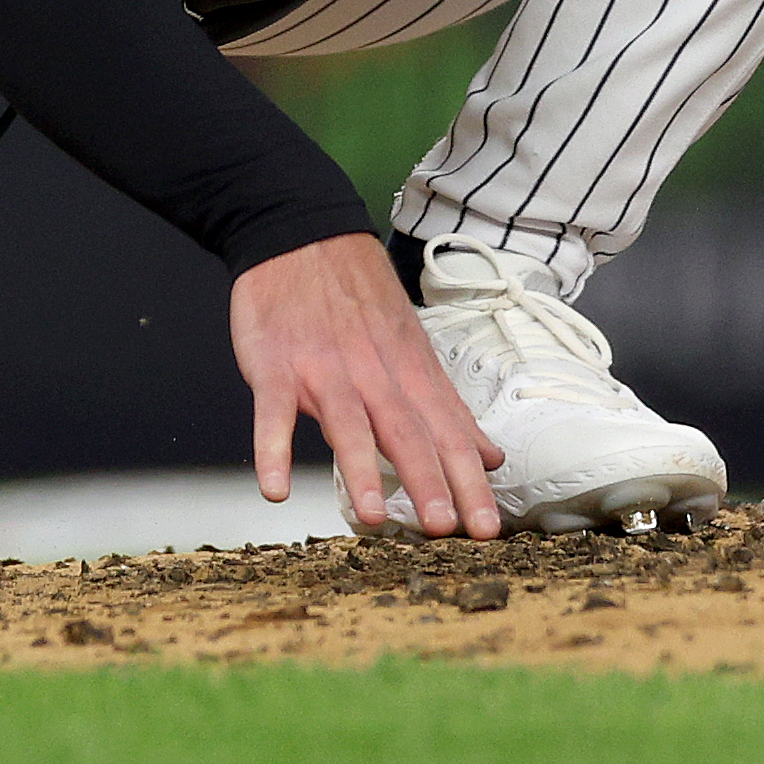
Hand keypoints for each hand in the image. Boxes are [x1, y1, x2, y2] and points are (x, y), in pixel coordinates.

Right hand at [231, 232, 503, 537]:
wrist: (300, 235)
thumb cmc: (357, 298)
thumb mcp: (411, 346)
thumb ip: (446, 406)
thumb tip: (490, 456)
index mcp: (408, 371)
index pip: (446, 432)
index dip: (468, 480)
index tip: (487, 526)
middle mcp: (372, 372)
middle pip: (405, 431)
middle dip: (428, 481)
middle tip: (446, 528)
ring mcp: (323, 368)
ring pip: (347, 422)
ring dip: (360, 469)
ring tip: (372, 517)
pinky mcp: (276, 365)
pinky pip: (274, 411)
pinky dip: (273, 448)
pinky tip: (275, 487)